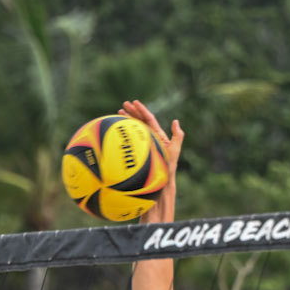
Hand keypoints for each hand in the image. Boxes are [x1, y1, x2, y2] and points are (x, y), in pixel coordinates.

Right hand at [120, 100, 182, 223]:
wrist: (156, 187)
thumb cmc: (165, 172)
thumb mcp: (173, 153)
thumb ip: (177, 137)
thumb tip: (176, 122)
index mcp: (158, 137)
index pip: (149, 120)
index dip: (141, 110)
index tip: (133, 102)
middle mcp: (149, 141)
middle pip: (139, 123)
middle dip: (131, 113)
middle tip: (122, 105)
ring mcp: (141, 149)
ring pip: (132, 132)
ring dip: (125, 122)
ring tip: (117, 115)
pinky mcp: (134, 157)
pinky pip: (127, 144)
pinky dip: (120, 138)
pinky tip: (112, 136)